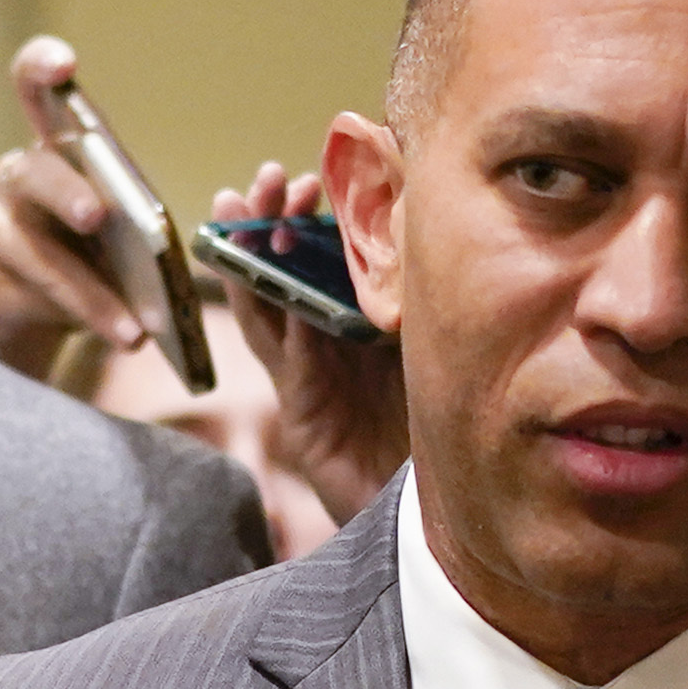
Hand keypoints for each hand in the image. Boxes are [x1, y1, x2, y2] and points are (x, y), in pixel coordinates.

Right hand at [0, 36, 143, 380]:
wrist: (32, 312)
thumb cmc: (90, 252)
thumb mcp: (119, 227)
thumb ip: (135, 219)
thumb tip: (164, 251)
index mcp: (56, 145)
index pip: (34, 89)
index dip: (41, 68)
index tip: (63, 64)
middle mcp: (20, 175)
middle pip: (35, 170)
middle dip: (66, 191)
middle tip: (96, 215)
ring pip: (38, 247)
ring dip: (90, 287)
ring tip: (135, 322)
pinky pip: (45, 293)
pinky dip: (92, 316)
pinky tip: (127, 335)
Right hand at [211, 164, 408, 528]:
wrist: (443, 513)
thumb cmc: (445, 429)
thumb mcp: (437, 347)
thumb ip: (422, 301)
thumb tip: (426, 228)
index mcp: (360, 324)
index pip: (327, 257)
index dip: (311, 215)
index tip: (310, 175)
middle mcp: (329, 345)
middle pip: (287, 272)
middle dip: (272, 222)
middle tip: (269, 182)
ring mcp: (310, 380)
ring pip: (269, 310)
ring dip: (254, 261)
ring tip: (241, 212)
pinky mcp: (304, 417)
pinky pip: (289, 363)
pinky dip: (284, 324)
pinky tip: (283, 290)